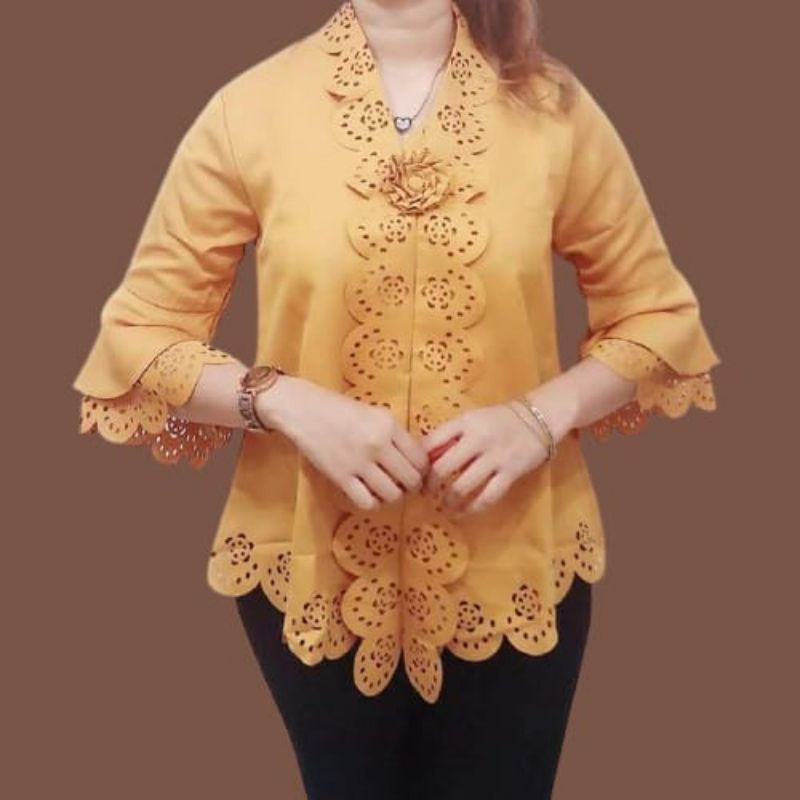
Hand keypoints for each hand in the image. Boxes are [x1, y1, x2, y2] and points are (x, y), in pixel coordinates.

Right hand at [256, 376, 428, 510]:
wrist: (303, 410)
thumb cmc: (339, 409)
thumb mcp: (375, 413)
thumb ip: (395, 435)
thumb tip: (416, 460)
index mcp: (389, 425)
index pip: (421, 459)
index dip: (423, 471)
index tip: (418, 473)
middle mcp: (378, 444)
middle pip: (411, 479)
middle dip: (412, 486)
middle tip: (404, 484)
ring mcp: (359, 462)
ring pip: (392, 494)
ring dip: (392, 496)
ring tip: (385, 489)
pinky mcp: (341, 477)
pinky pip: (367, 502)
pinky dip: (372, 503)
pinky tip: (369, 494)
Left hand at [421, 402, 549, 514]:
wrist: (538, 418)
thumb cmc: (498, 420)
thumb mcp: (470, 419)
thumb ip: (449, 436)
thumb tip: (422, 459)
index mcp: (464, 422)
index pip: (430, 443)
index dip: (419, 463)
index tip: (416, 473)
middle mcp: (477, 439)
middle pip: (442, 468)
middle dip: (429, 486)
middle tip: (426, 493)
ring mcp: (495, 457)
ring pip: (462, 487)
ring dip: (448, 501)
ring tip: (443, 505)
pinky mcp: (510, 473)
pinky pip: (486, 497)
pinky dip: (471, 509)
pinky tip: (462, 512)